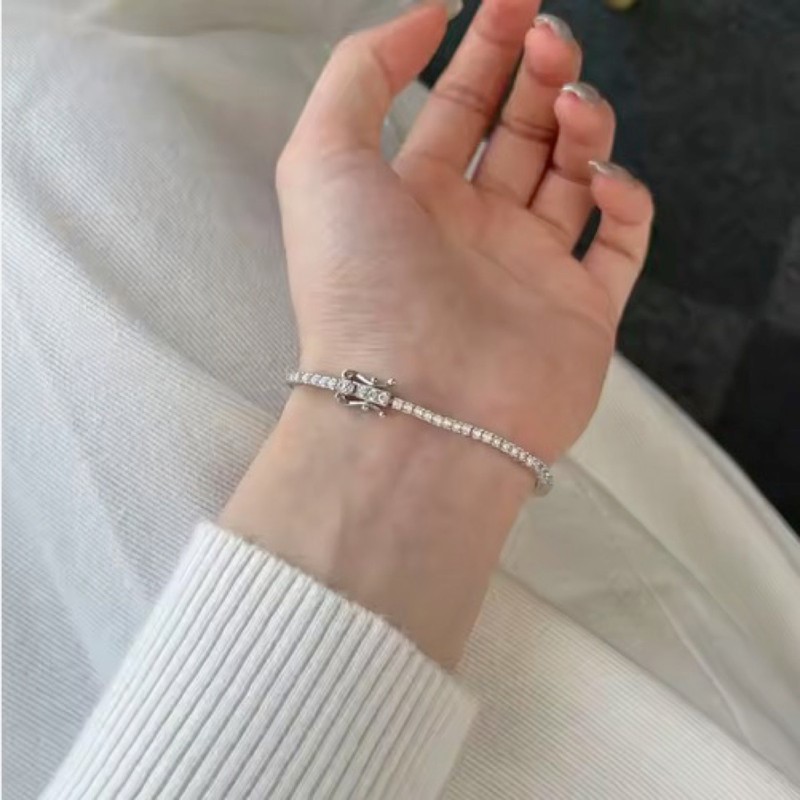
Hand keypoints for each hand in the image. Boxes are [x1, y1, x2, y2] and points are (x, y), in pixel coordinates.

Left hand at [222, 0, 653, 666]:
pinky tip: (604, 182)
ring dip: (584, 127)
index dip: (487, 48)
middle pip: (522, 133)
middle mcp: (472, 233)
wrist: (413, 407)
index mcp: (414, 199)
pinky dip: (625, 202)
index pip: (459, 107)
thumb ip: (359, 73)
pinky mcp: (580, 313)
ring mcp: (529, 273)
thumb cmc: (360, 286)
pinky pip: (619, 246)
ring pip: (575, 178)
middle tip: (552, 39)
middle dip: (541, 74)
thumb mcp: (321, 159)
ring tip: (571, 108)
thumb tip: (422, 15)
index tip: (513, 0)